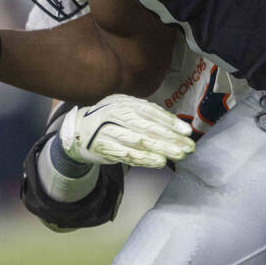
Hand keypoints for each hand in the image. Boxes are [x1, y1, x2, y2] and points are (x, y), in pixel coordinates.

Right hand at [59, 94, 194, 167]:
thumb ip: (145, 115)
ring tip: (178, 155)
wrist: (78, 131)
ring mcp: (107, 131)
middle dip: (170, 138)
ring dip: (160, 149)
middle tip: (188, 146)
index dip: (170, 122)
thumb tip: (176, 126)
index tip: (187, 132)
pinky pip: (127, 154)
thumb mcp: (124, 109)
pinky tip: (158, 162)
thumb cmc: (108, 121)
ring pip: (138, 141)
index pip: (150, 112)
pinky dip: (144, 159)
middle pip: (147, 126)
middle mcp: (114, 114)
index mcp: (123, 102)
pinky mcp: (104, 148)